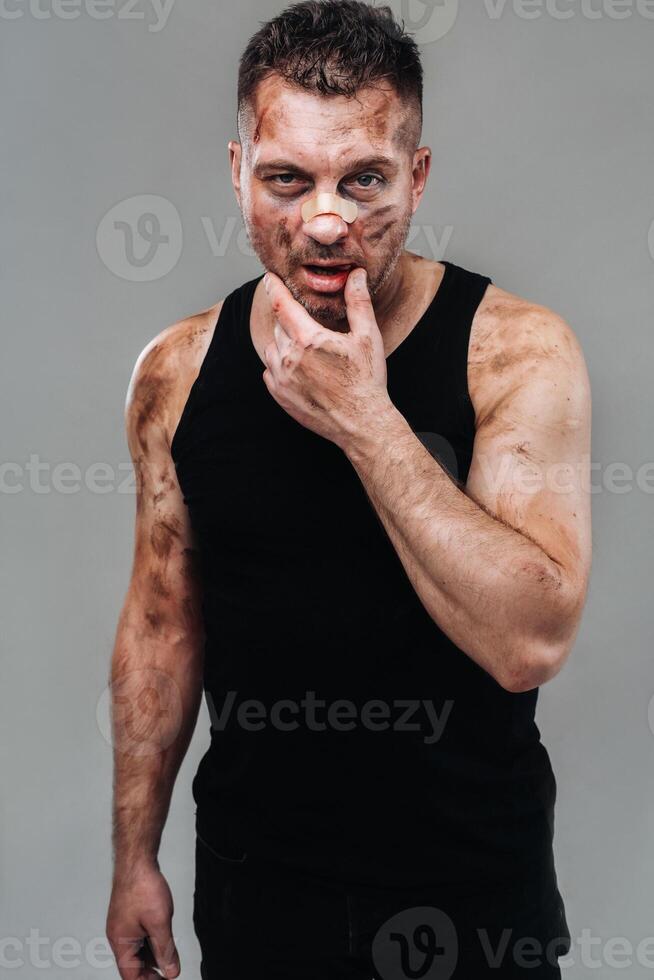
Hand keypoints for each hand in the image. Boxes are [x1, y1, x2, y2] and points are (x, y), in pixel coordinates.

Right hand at [106, 861, 179, 979]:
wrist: (136, 860)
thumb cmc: (142, 887)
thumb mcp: (159, 923)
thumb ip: (166, 950)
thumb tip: (171, 972)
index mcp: (121, 942)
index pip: (131, 975)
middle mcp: (118, 935)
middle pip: (133, 965)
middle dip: (151, 972)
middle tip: (169, 972)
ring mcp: (122, 924)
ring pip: (137, 950)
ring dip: (152, 957)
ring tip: (169, 959)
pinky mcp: (128, 915)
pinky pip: (138, 936)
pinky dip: (150, 942)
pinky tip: (162, 941)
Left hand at [261, 267, 393, 451]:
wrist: (361, 423)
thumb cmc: (366, 380)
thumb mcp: (368, 337)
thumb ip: (358, 302)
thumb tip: (356, 275)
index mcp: (309, 340)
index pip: (282, 305)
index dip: (274, 288)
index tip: (269, 278)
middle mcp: (289, 358)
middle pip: (279, 326)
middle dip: (289, 319)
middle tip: (307, 323)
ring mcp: (281, 379)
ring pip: (272, 348)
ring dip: (284, 342)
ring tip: (307, 348)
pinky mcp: (280, 396)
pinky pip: (270, 371)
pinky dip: (280, 365)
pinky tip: (300, 368)